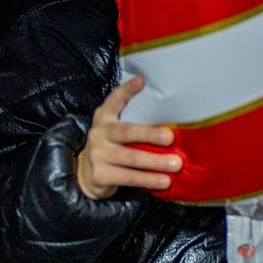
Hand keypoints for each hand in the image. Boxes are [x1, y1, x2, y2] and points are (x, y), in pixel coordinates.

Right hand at [75, 76, 181, 199]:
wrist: (86, 174)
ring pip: (130, 157)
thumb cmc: (113, 147)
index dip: (127, 90)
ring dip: (155, 162)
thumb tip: (174, 118)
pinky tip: (163, 181)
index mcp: (105, 118)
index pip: (114, 100)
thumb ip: (135, 121)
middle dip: (150, 134)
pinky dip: (147, 180)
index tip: (142, 80)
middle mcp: (99, 133)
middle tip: (171, 137)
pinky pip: (128, 177)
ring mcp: (97, 154)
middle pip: (126, 132)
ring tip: (175, 165)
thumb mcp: (117, 129)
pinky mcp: (100, 175)